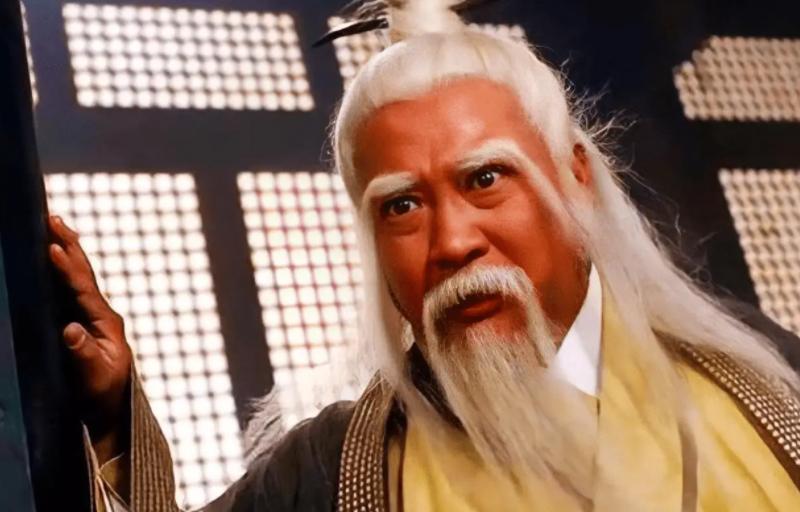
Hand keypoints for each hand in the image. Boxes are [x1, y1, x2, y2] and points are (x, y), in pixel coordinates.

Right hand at [47, 215, 131, 461]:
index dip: (67, 268)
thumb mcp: (95, 378)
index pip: (84, 289)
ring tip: (55, 224)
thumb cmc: (103, 394)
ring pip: (79, 276)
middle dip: (69, 245)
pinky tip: (54, 254)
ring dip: (68, 249)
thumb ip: (84, 354)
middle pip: (83, 273)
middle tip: (53, 218)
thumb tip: (70, 329)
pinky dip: (63, 268)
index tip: (53, 247)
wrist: (110, 408)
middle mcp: (101, 313)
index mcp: (106, 322)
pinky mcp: (83, 320)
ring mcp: (93, 315)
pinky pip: (72, 287)